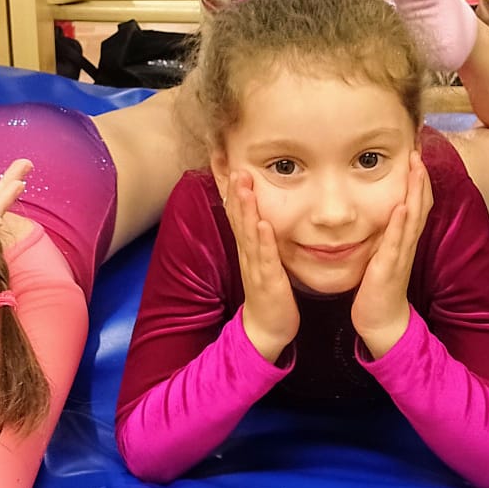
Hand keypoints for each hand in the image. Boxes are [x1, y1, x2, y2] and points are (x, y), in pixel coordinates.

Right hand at [223, 172, 299, 360]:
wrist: (267, 329)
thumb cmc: (267, 292)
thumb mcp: (261, 258)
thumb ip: (258, 235)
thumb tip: (258, 210)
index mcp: (246, 246)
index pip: (234, 210)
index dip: (227, 185)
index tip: (220, 158)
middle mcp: (247, 253)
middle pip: (237, 216)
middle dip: (234, 188)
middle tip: (231, 161)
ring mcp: (255, 267)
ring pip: (248, 233)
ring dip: (245, 208)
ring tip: (243, 184)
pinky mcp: (268, 282)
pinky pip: (266, 259)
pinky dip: (264, 242)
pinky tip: (263, 225)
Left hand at [350, 152, 432, 357]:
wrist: (380, 320)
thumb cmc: (378, 287)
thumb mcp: (381, 253)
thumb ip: (384, 234)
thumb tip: (381, 212)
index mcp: (403, 239)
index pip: (415, 203)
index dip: (417, 179)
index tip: (414, 153)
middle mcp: (406, 243)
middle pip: (420, 204)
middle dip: (419, 177)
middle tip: (419, 150)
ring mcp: (400, 255)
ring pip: (413, 218)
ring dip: (416, 192)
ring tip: (417, 167)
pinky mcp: (390, 268)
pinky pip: (397, 243)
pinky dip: (401, 224)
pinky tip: (402, 206)